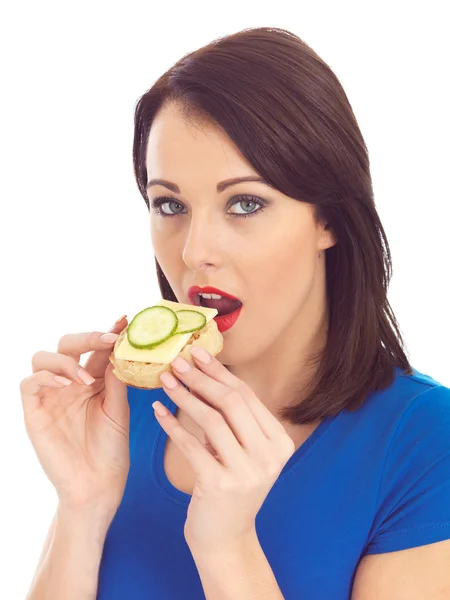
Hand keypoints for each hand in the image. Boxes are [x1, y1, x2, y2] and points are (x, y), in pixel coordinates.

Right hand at [20, 316, 129, 518]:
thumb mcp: (118, 410)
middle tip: (109, 340)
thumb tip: (118, 348)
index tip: (125, 320)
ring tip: (86, 379)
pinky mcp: (34, 412)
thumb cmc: (111, 450)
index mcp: (92, 381)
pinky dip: (47, 376)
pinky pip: (29, 382)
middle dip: (88, 337)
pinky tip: (68, 384)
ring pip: (43, 357)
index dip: (108, 333)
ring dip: (66, 359)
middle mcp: (69, 383)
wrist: (97, 485)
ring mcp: (50, 396)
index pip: (96, 349)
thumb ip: (115, 380)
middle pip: (67, 344)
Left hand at [154, 347, 295, 553]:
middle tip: (177, 361)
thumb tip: (205, 372)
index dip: (220, 372)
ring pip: (212, 419)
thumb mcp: (241, 451)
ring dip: (184, 396)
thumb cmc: (229, 487)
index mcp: (279, 442)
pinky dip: (172, 425)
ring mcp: (247, 472)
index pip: (246, 396)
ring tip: (165, 381)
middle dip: (201, 378)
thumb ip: (233, 419)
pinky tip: (157, 411)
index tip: (198, 353)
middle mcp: (269, 455)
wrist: (226, 539)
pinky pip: (191, 445)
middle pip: (232, 403)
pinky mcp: (220, 485)